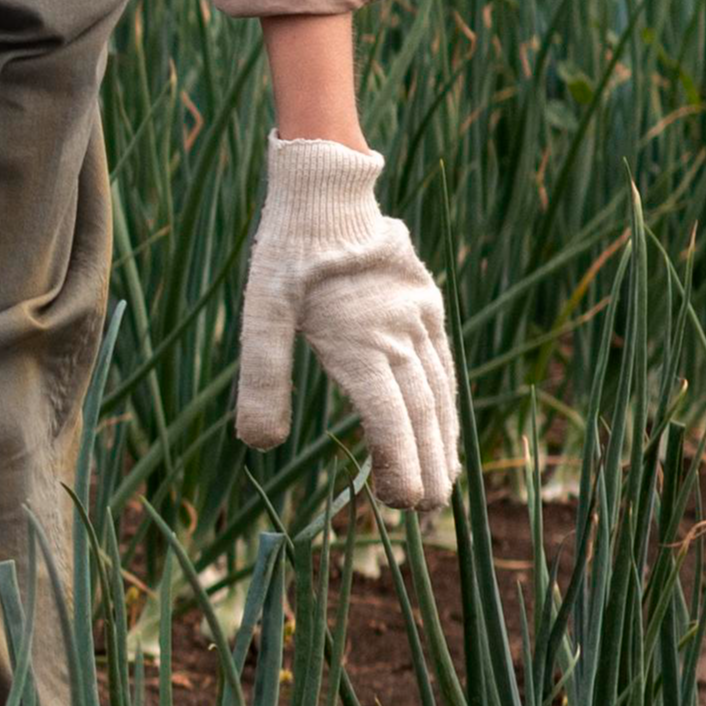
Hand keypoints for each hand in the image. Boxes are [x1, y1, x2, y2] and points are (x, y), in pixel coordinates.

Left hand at [233, 134, 457, 508]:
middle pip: (421, 415)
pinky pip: (443, 364)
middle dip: (427, 468)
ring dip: (443, 443)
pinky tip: (445, 428)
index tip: (402, 503)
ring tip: (444, 488)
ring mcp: (419, 319)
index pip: (388, 418)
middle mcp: (399, 334)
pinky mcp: (426, 305)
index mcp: (360, 341)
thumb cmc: (287, 253)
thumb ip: (263, 376)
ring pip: (439, 393)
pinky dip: (447, 403)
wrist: (326, 190)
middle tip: (428, 515)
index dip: (399, 464)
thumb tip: (259, 443)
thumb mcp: (260, 311)